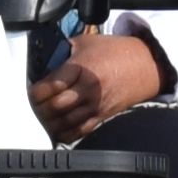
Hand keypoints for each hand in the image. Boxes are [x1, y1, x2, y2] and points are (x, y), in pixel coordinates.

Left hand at [31, 28, 167, 140]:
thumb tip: (43, 61)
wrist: (144, 65)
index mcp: (81, 68)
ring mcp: (95, 105)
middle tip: (33, 106)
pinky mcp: (101, 117)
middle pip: (55, 106)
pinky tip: (57, 129)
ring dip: (49, 123)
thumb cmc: (115, 52)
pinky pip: (79, 131)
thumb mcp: (85, 43)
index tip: (32, 91)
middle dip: (39, 108)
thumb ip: (63, 51)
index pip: (50, 86)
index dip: (35, 91)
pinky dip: (65, 134)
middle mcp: (87, 88)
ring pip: (64, 122)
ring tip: (42, 118)